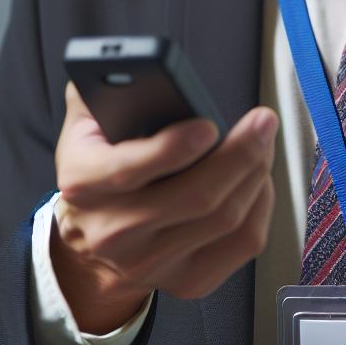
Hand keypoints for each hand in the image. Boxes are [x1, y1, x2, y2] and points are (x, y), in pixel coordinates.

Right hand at [51, 82, 278, 332]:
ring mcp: (149, 264)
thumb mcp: (89, 114)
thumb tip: (144, 63)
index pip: (126, 171)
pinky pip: (242, 243)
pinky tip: (259, 176)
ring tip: (263, 140)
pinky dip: (262, 204)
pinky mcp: (186, 281)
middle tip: (263, 121)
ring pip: (224, 218)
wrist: (93, 231)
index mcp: (83, 183)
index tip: (208, 126)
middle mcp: (111, 233)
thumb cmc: (103, 156)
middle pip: (194, 198)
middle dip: (240, 154)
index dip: (171, 149)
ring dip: (255, 172)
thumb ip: (108, 84)